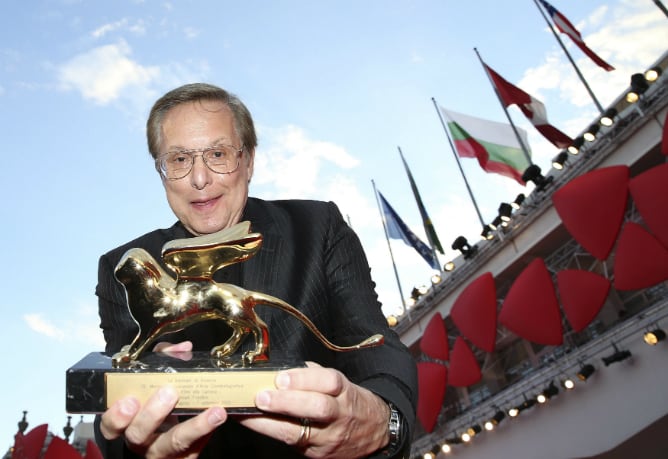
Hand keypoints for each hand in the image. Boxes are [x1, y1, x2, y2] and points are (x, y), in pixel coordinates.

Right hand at [99, 341, 227, 458]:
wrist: (179, 437)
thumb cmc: (163, 405)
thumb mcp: (158, 382)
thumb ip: (165, 360)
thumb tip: (183, 348)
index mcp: (129, 422)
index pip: (111, 424)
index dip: (116, 415)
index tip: (129, 400)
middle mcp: (141, 441)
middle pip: (138, 435)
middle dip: (152, 414)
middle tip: (170, 393)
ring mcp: (163, 453)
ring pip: (173, 445)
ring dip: (194, 427)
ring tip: (215, 412)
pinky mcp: (184, 458)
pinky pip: (195, 449)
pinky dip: (208, 432)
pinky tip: (218, 417)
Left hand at [239, 362, 389, 458]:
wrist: (376, 431)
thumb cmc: (350, 402)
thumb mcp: (339, 383)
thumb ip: (313, 376)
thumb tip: (280, 370)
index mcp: (344, 391)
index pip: (328, 381)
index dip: (304, 379)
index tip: (281, 376)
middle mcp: (339, 414)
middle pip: (317, 408)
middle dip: (286, 402)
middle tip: (261, 396)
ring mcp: (329, 437)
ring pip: (300, 432)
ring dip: (270, 421)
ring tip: (251, 411)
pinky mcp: (319, 454)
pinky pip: (293, 444)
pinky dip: (271, 433)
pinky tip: (255, 424)